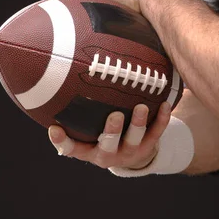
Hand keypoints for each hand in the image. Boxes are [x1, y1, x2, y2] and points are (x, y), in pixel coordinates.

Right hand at [48, 102, 170, 169]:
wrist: (131, 152)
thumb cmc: (100, 129)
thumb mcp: (88, 126)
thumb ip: (78, 106)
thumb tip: (65, 64)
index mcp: (88, 149)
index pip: (71, 148)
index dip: (62, 141)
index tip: (55, 128)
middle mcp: (107, 153)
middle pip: (107, 145)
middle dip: (111, 131)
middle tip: (114, 116)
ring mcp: (128, 152)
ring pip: (134, 140)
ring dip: (138, 124)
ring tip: (140, 107)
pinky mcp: (147, 146)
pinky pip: (156, 133)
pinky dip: (161, 119)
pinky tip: (164, 104)